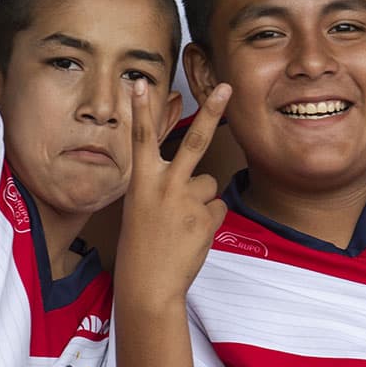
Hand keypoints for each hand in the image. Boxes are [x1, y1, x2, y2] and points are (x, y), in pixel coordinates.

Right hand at [116, 82, 230, 307]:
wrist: (148, 284)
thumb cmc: (142, 246)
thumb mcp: (142, 208)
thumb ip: (165, 186)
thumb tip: (200, 179)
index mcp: (142, 181)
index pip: (142, 138)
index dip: (141, 109)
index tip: (139, 82)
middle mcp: (165, 185)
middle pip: (194, 140)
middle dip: (211, 110)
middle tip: (226, 87)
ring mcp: (187, 201)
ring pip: (210, 184)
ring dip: (202, 201)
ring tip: (182, 224)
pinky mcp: (206, 218)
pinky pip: (217, 209)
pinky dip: (209, 221)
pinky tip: (192, 236)